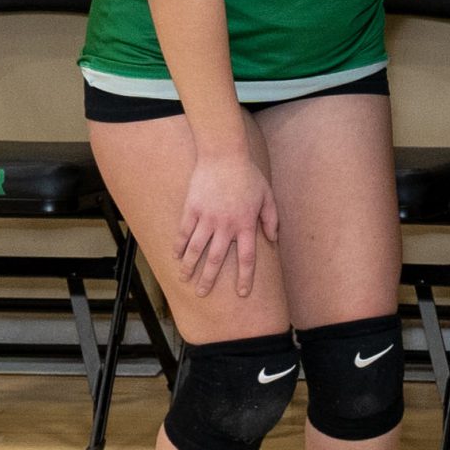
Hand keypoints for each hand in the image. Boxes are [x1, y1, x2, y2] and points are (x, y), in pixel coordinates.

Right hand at [177, 145, 276, 297]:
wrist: (224, 155)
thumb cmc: (248, 175)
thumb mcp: (267, 196)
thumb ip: (271, 219)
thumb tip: (273, 239)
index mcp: (246, 224)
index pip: (247, 258)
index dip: (245, 278)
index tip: (242, 293)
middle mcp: (226, 225)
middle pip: (217, 259)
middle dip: (209, 278)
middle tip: (202, 293)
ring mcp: (207, 217)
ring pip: (196, 248)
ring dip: (189, 266)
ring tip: (185, 278)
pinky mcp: (192, 208)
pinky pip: (183, 232)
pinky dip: (178, 245)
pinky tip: (175, 256)